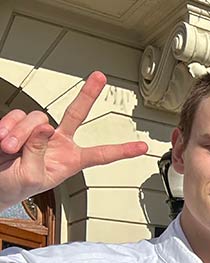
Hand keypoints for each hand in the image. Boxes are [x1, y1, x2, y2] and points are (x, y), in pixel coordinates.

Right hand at [0, 71, 147, 210]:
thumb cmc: (15, 186)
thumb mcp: (32, 177)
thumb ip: (39, 152)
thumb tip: (45, 127)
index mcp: (70, 160)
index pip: (100, 154)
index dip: (121, 151)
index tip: (142, 147)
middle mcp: (57, 142)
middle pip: (76, 113)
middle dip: (88, 94)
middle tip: (100, 76)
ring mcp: (38, 132)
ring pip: (36, 119)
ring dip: (20, 133)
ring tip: (9, 148)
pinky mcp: (18, 125)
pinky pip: (16, 117)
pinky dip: (7, 127)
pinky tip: (2, 139)